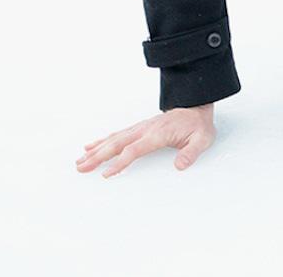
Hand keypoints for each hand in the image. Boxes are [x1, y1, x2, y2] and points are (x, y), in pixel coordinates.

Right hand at [76, 104, 214, 176]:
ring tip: (80, 161)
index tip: (107, 173)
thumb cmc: (197, 126)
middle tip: (81, 167)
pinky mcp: (139, 128)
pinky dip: (103, 141)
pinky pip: (117, 134)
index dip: (120, 162)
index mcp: (158, 133)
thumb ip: (191, 153)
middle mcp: (145, 129)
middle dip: (98, 156)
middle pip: (117, 144)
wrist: (196, 108)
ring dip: (96, 150)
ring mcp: (141, 128)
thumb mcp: (202, 140)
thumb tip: (180, 165)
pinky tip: (91, 146)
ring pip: (114, 139)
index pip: (134, 149)